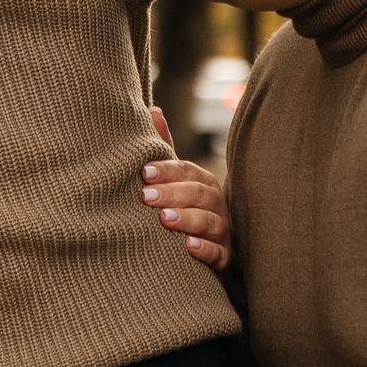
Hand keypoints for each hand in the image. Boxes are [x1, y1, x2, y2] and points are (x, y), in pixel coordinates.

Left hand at [144, 107, 231, 271]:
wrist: (198, 250)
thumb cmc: (180, 207)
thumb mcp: (172, 179)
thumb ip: (164, 148)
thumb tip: (152, 109)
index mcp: (202, 182)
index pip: (187, 171)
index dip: (167, 170)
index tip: (144, 172)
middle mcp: (215, 203)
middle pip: (199, 194)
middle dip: (172, 194)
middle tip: (145, 197)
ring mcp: (221, 231)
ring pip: (210, 222)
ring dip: (187, 219)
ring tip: (165, 220)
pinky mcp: (223, 257)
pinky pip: (218, 253)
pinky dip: (205, 250)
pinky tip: (188, 248)